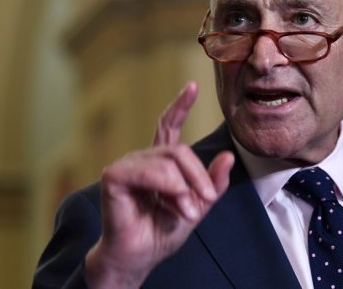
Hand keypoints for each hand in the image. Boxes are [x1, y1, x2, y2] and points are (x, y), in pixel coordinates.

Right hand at [85, 82, 234, 287]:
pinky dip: (165, 185)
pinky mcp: (114, 176)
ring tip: (185, 211)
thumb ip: (212, 184)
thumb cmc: (163, 231)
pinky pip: (147, 170)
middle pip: (179, 149)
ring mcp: (127, 165)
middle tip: (202, 203)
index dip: (179, 105)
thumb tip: (228, 156)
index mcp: (160, 163)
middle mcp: (142, 159)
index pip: (168, 126)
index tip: (192, 86)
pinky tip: (168, 200)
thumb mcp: (197, 206)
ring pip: (168, 159)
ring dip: (183, 188)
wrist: (141, 257)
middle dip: (197, 176)